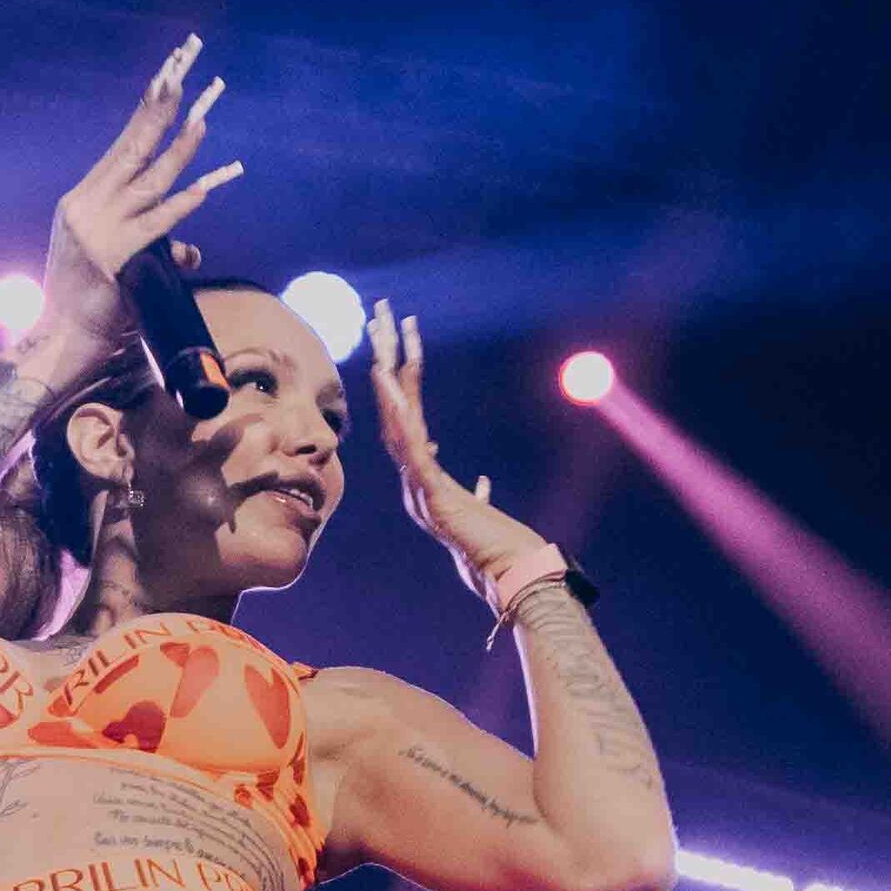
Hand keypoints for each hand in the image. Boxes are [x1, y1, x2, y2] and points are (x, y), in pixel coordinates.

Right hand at [43, 40, 241, 374]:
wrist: (61, 339)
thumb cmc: (87, 303)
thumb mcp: (114, 262)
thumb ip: (150, 244)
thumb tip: (190, 248)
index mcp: (81, 199)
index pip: (120, 146)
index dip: (145, 112)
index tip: (166, 79)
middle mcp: (86, 205)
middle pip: (132, 148)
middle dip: (158, 108)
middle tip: (180, 72)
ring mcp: (97, 229)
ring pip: (148, 180)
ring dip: (179, 150)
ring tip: (202, 120)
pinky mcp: (112, 256)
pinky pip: (156, 224)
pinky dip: (181, 205)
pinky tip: (202, 186)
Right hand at [365, 310, 551, 598]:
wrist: (510, 576)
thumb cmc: (499, 548)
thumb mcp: (484, 511)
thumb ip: (475, 495)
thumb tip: (480, 483)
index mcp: (425, 478)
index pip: (409, 420)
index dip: (401, 382)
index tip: (399, 344)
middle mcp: (414, 480)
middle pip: (396, 410)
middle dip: (388, 359)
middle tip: (380, 314)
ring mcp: (419, 486)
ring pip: (397, 420)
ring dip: (389, 375)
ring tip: (380, 335)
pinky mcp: (431, 492)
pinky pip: (409, 445)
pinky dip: (398, 412)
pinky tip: (390, 380)